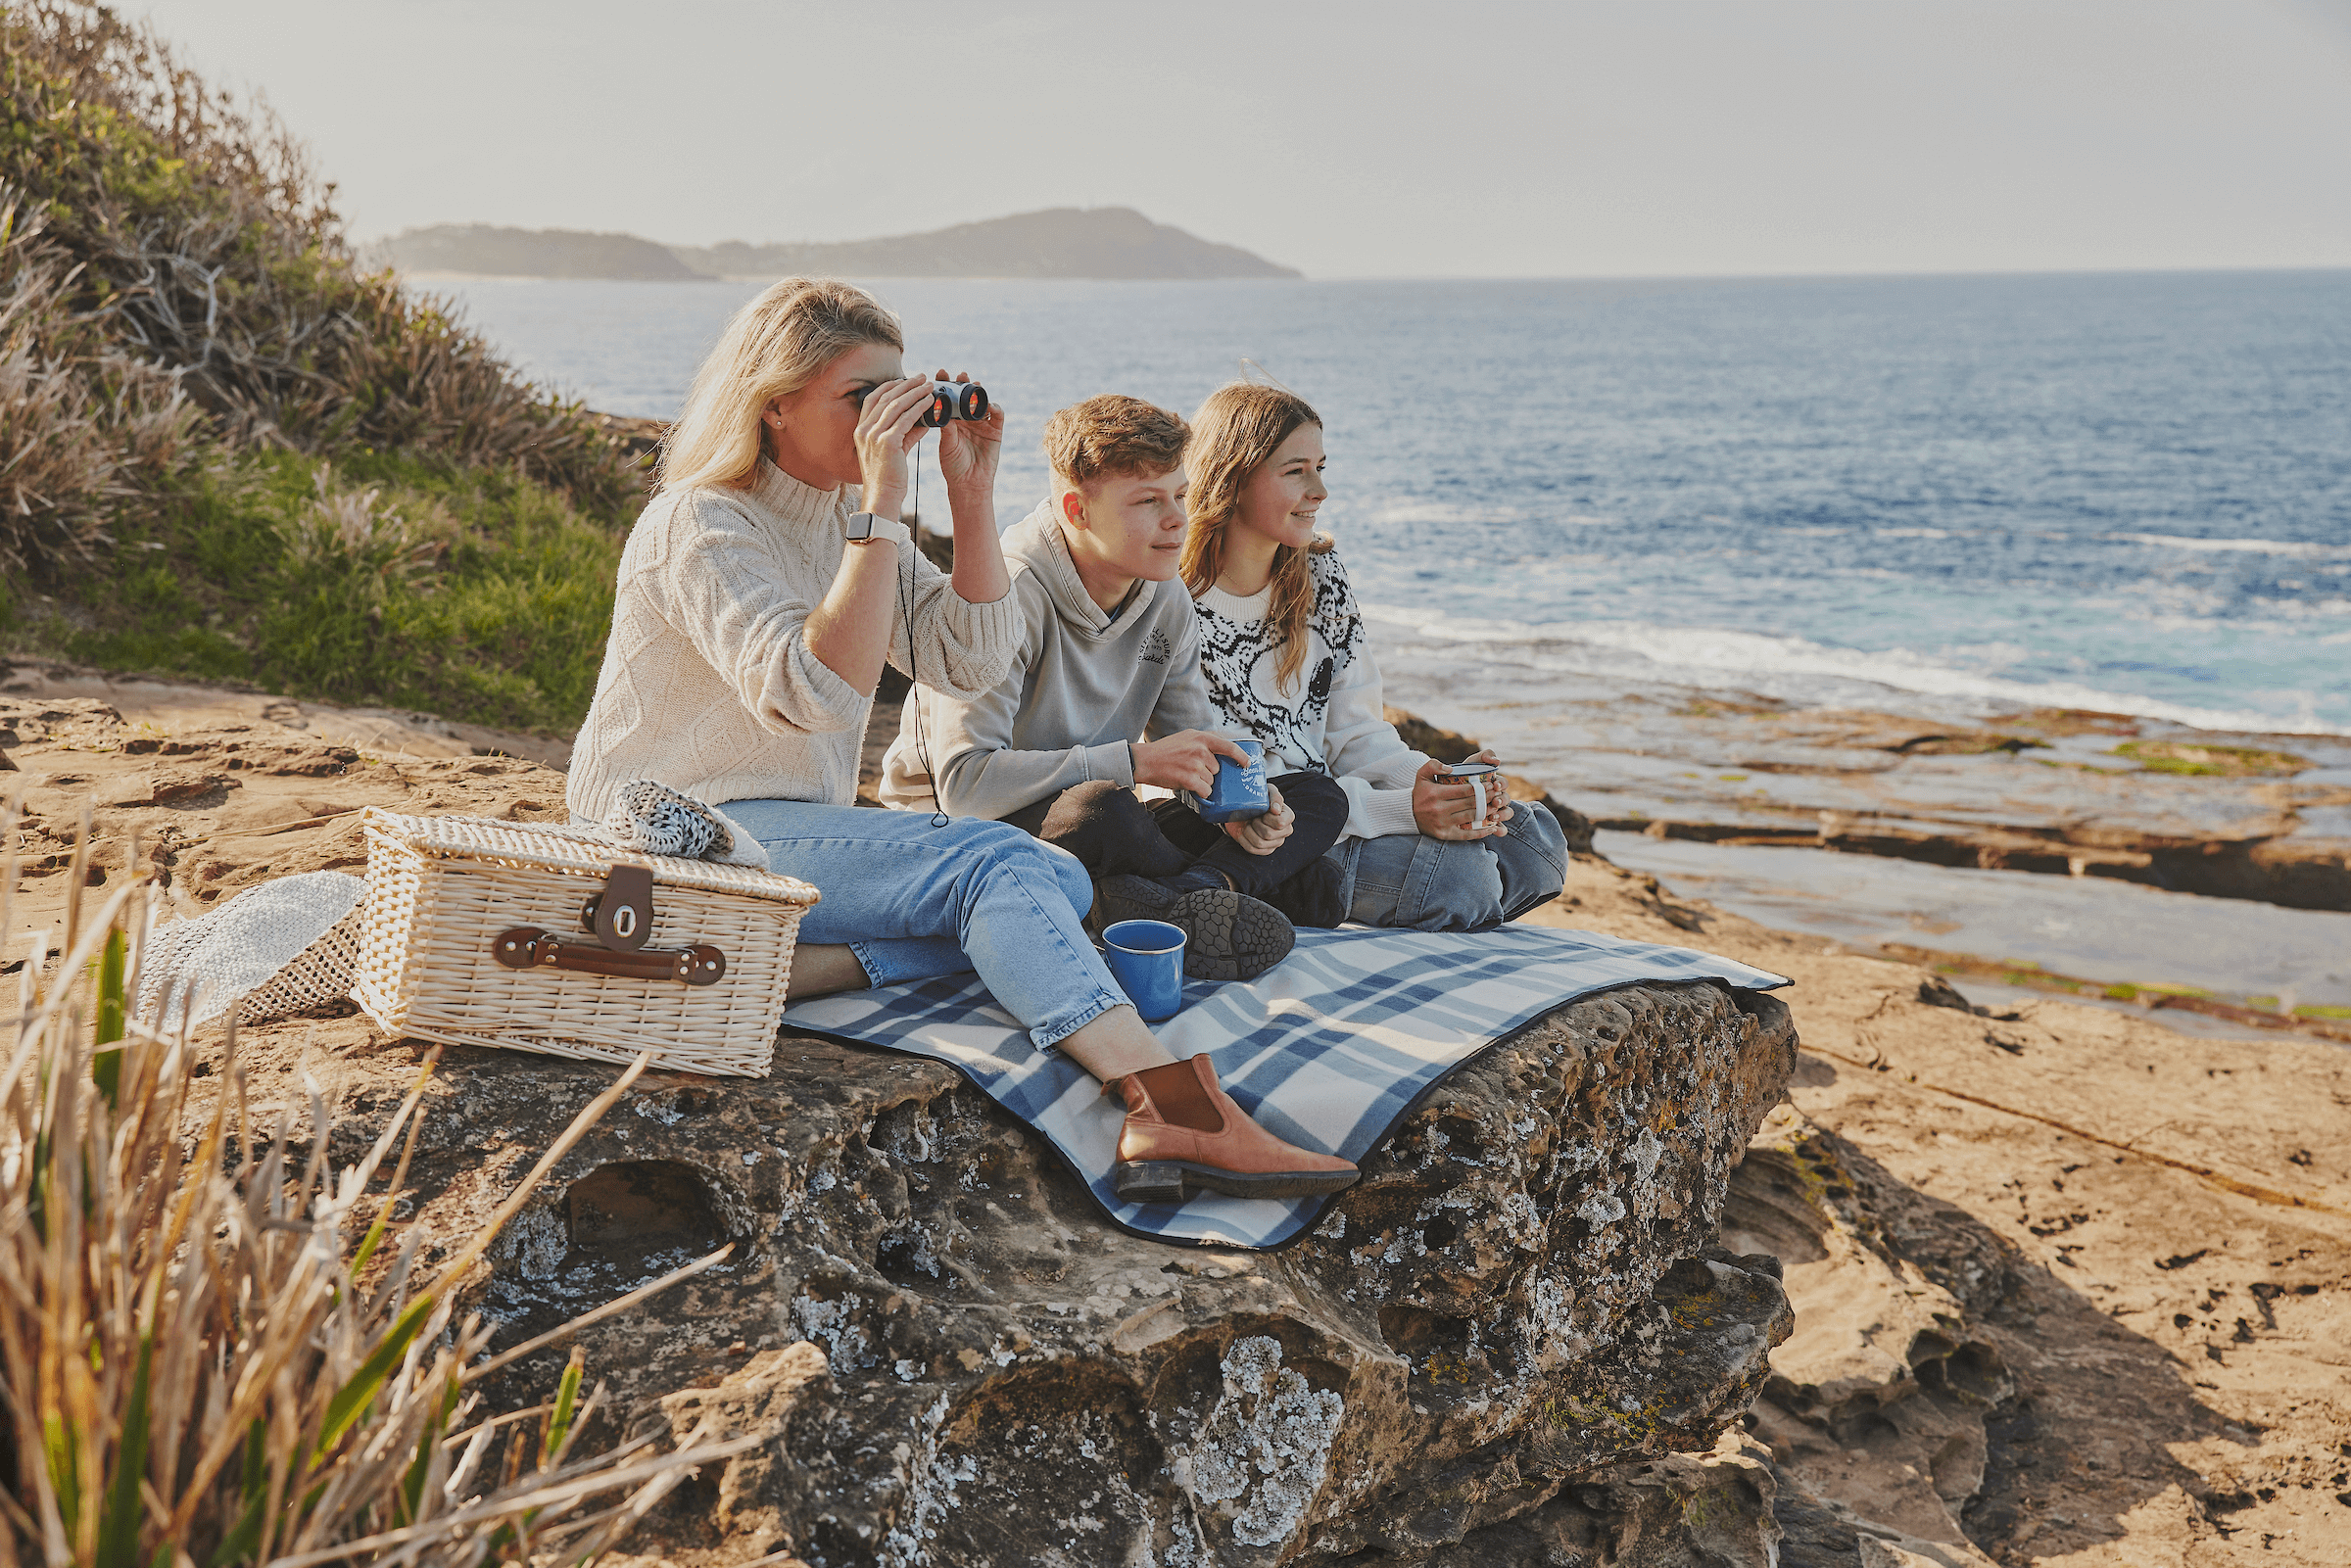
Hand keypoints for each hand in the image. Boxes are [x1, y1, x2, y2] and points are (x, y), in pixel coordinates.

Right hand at [852, 376, 936, 520]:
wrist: (882, 498)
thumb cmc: (888, 478)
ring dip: (914, 392)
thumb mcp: (894, 451)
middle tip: (922, 377)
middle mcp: (864, 430)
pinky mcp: (887, 443)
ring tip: (929, 385)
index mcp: (860, 430)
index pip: (872, 400)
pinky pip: (906, 419)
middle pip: (885, 398)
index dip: (888, 387)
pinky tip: (930, 401)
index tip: (904, 379)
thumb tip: (922, 421)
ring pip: (896, 405)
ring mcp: (874, 436)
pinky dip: (919, 407)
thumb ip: (905, 433)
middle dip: (905, 384)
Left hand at [930, 370, 1002, 499]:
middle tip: (960, 375)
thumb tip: (942, 408)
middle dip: (964, 383)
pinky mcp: (995, 431)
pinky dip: (994, 407)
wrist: (969, 483)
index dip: (945, 385)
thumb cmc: (953, 466)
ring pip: (982, 402)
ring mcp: (982, 424)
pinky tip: (989, 405)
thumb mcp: (946, 444)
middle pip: (966, 396)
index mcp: (951, 420)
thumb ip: (946, 427)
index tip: (940, 374)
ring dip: (980, 392)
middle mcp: (967, 419)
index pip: (948, 398)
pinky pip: (997, 415)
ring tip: (974, 385)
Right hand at [1131, 730, 1253, 795]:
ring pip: (1211, 781)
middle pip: (1217, 769)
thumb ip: (1204, 742)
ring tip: (1185, 775)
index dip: (1241, 756)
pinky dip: (1199, 792)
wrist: (1145, 761)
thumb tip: (1222, 750)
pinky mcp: (1190, 779)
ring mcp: (1195, 765)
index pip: (1229, 747)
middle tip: (1191, 769)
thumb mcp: (1186, 737)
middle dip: (1208, 773)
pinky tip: (1187, 785)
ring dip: (1202, 783)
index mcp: (1201, 738)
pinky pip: (1205, 791)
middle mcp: (1201, 750)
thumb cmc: (1165, 750)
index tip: (1247, 764)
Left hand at [1222, 783, 1293, 855]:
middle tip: (1251, 817)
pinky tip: (1242, 832)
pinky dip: (1244, 840)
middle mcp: (1286, 831)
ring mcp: (1276, 842)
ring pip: (1259, 843)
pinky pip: (1253, 849)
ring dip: (1248, 832)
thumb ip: (1275, 797)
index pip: (1279, 822)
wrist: (1247, 809)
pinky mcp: (1266, 850)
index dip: (1267, 817)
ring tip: (1246, 823)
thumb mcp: (1267, 791)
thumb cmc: (1259, 798)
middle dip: (1255, 824)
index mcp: (1288, 817)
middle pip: (1268, 834)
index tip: (1261, 811)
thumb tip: (1276, 810)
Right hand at [1411, 750, 1511, 840]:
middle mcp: (1439, 809)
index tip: (1491, 784)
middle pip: (1471, 803)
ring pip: (1471, 817)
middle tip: (1497, 794)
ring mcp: (1442, 823)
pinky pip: (1466, 835)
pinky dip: (1481, 832)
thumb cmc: (1420, 792)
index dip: (1481, 788)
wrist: (1408, 814)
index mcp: (1436, 793)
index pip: (1465, 790)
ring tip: (1496, 806)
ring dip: (1487, 812)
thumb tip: (1451, 769)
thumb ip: (1434, 765)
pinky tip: (1492, 828)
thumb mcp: (1422, 774)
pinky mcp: (1445, 835)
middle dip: (1487, 798)